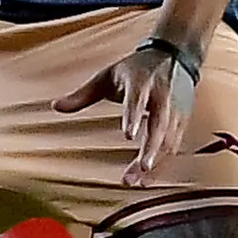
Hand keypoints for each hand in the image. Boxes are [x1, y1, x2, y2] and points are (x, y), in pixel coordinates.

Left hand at [53, 39, 199, 185]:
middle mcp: (162, 98)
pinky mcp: (182, 122)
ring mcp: (176, 111)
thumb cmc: (136, 69)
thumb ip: (83, 95)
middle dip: (151, 149)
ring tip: (135, 182)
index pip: (138, 101)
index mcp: (142, 83)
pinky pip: (174, 147)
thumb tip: (55, 106)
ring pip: (169, 141)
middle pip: (160, 126)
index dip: (135, 117)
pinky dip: (162, 165)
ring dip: (155, 164)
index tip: (128, 135)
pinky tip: (146, 180)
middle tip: (139, 170)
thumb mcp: (108, 76)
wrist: (176, 56)